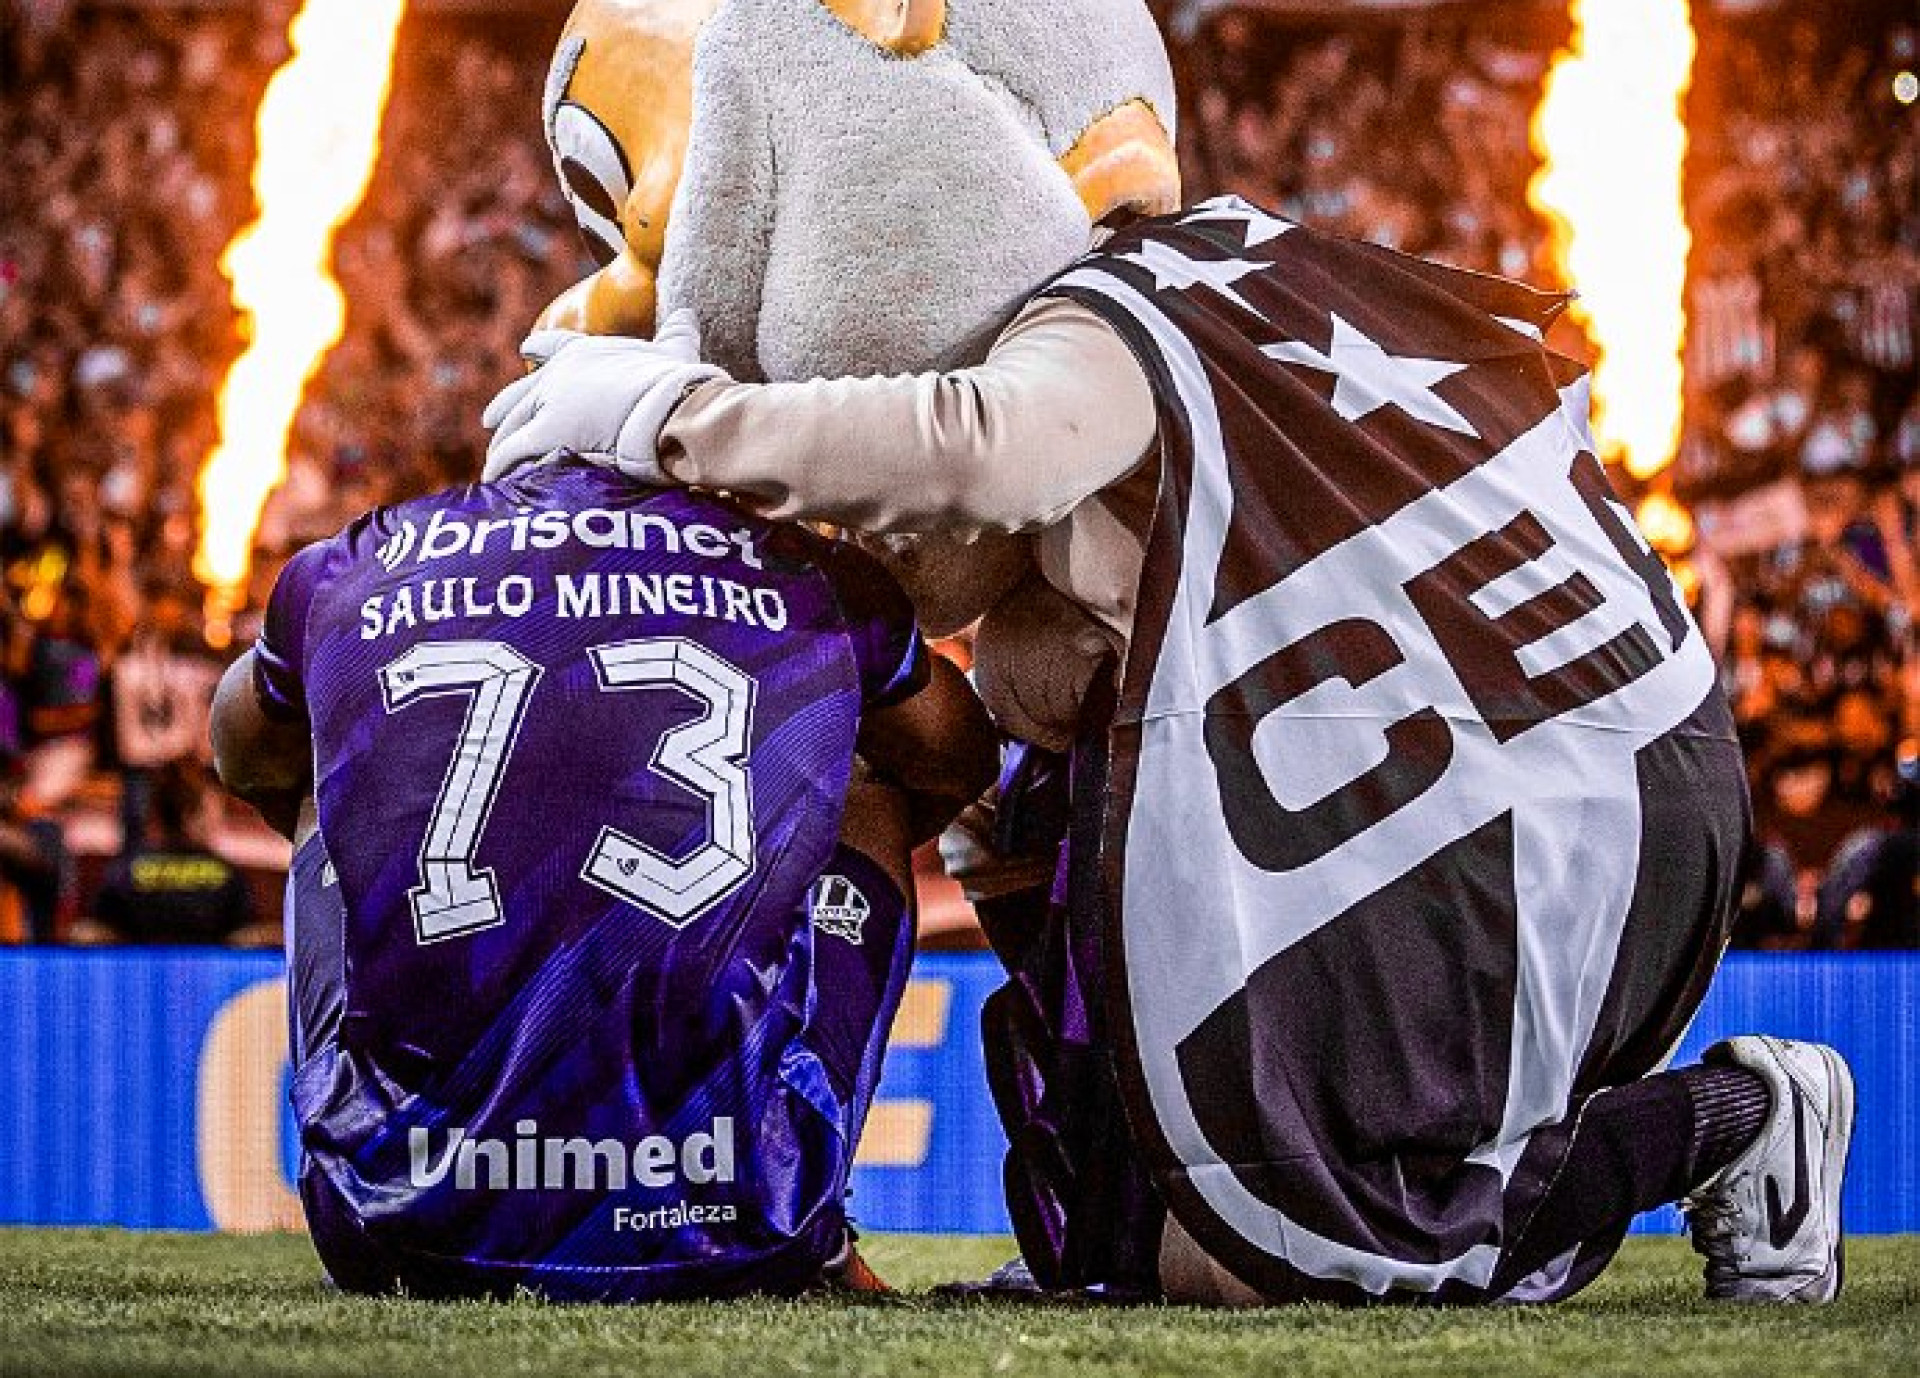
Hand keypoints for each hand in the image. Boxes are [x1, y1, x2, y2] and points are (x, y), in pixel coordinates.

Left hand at [480, 309, 729, 482]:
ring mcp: (548, 403)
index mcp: (586, 352)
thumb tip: (688, 314)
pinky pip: (513, 453)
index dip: (539, 348)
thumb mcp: (675, 350)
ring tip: (494, 460)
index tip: (525, 348)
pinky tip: (493, 479)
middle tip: (489, 418)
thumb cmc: (675, 381)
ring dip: (502, 443)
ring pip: (513, 425)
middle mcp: (558, 374)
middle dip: (505, 406)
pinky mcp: (544, 434)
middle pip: (523, 392)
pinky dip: (501, 466)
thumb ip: (677, 332)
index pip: (555, 346)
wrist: (668, 407)